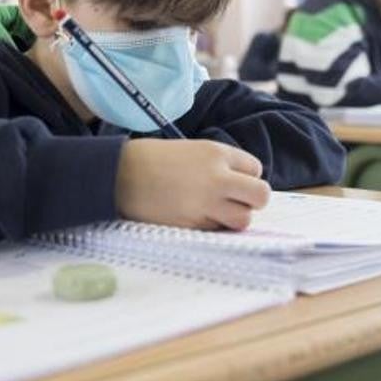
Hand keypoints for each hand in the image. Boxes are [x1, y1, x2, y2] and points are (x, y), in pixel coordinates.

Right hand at [115, 139, 270, 230]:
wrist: (119, 175)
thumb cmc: (153, 159)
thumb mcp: (191, 150)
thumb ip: (218, 165)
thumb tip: (241, 186)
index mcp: (216, 153)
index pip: (256, 169)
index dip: (246, 177)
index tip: (231, 180)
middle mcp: (217, 178)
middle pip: (261, 195)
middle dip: (253, 200)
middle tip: (235, 201)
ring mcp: (206, 204)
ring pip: (243, 219)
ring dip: (234, 218)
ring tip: (215, 212)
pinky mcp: (192, 225)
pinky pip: (217, 230)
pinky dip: (212, 227)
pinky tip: (194, 217)